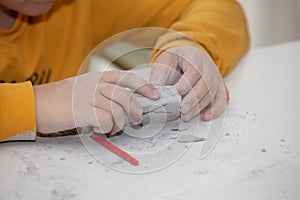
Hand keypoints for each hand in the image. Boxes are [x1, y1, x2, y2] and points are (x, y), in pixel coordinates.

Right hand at [33, 70, 159, 135]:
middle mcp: (95, 84)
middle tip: (136, 120)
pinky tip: (99, 129)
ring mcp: (88, 96)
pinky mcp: (80, 111)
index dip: (143, 85)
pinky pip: (104, 120)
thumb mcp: (85, 86)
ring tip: (111, 128)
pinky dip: (106, 128)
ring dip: (119, 123)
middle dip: (136, 110)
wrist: (36, 103)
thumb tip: (126, 104)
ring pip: (117, 110)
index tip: (155, 94)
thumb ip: (104, 91)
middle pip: (125, 96)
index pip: (126, 77)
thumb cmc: (63, 98)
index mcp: (98, 77)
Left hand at [150, 46, 228, 120]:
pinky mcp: (219, 85)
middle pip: (206, 83)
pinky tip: (206, 116)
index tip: (175, 95)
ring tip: (186, 116)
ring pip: (214, 92)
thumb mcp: (163, 64)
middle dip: (193, 99)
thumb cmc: (174, 61)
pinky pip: (222, 97)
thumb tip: (153, 97)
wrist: (184, 56)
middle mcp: (207, 65)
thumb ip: (158, 80)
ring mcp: (215, 75)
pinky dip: (216, 109)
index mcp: (193, 56)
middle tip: (182, 111)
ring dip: (200, 107)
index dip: (186, 85)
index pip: (194, 71)